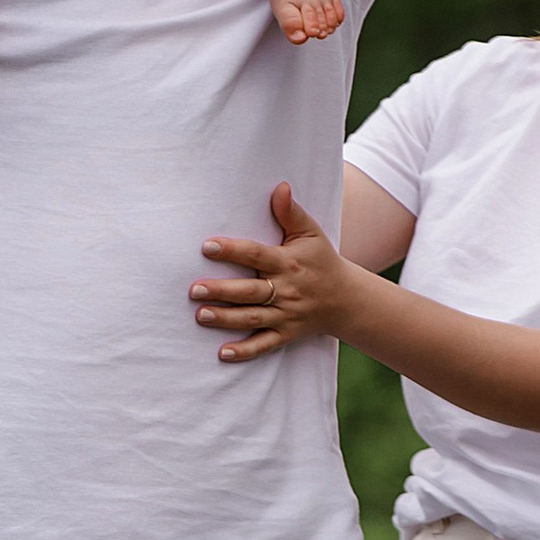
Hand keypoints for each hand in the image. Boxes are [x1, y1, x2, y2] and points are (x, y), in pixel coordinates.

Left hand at [191, 184, 352, 361]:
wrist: (345, 299)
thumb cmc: (321, 261)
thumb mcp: (310, 234)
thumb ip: (291, 212)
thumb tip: (280, 186)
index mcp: (288, 262)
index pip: (256, 255)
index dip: (232, 250)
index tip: (207, 246)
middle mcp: (286, 290)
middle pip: (250, 291)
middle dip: (221, 290)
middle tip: (194, 289)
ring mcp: (286, 315)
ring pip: (252, 318)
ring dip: (226, 318)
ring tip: (200, 315)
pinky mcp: (286, 334)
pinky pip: (264, 345)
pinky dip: (244, 351)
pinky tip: (222, 353)